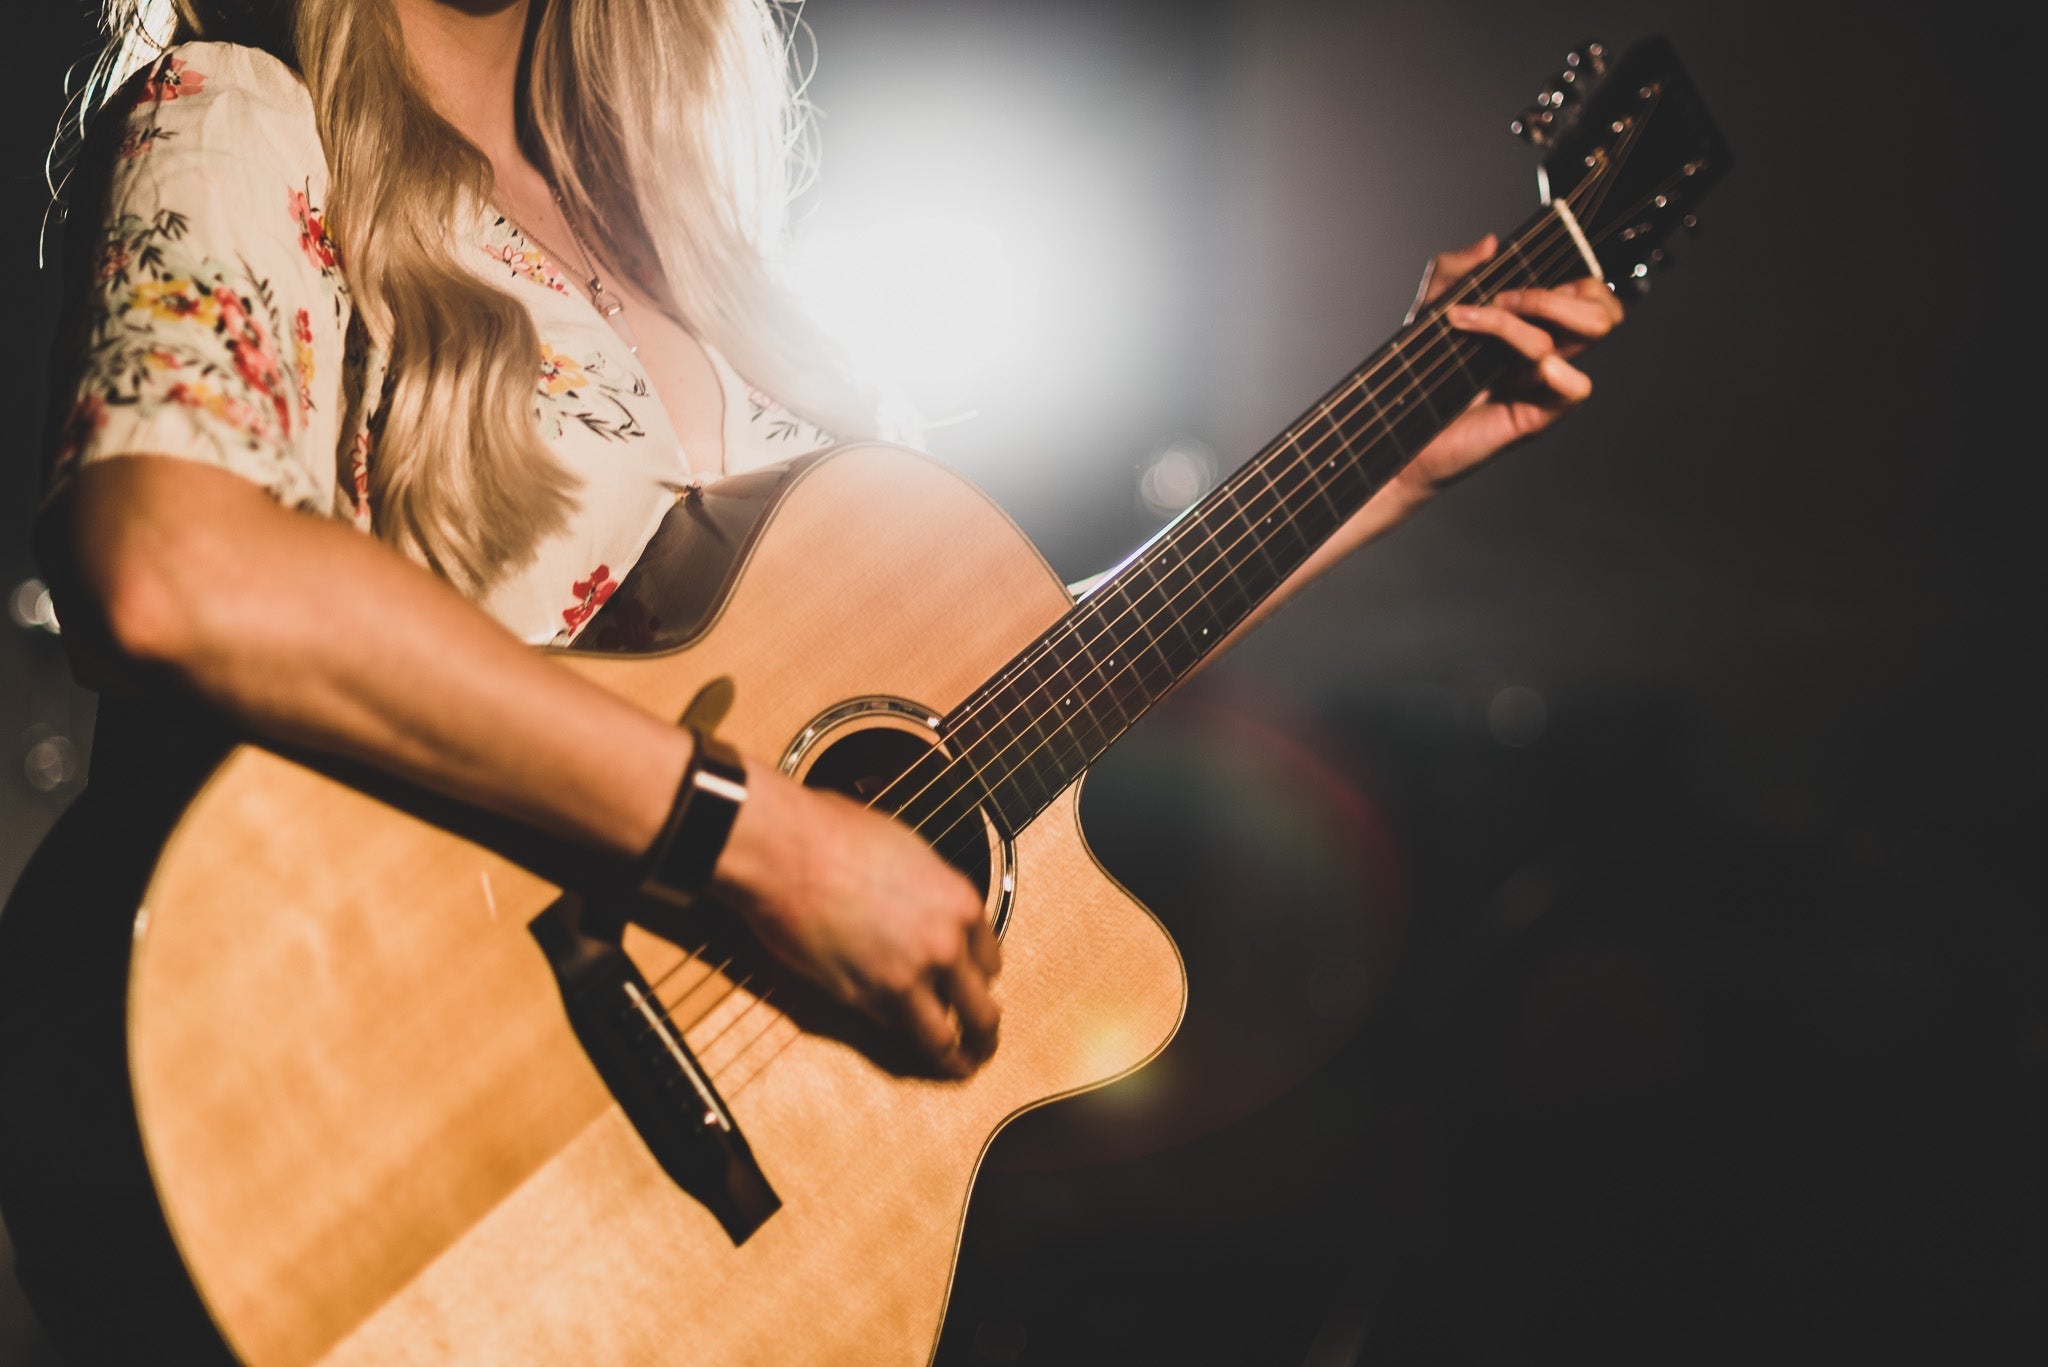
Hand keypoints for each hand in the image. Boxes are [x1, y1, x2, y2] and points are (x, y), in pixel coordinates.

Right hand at [712, 762, 1000, 1076]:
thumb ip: (932, 892)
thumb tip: (931, 910)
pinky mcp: (861, 999)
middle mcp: (944, 948)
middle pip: (982, 1012)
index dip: (981, 978)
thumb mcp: (909, 853)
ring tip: (956, 1069)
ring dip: (952, 1059)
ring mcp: (905, 980)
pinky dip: (897, 1032)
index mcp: (961, 905)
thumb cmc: (837, 834)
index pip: (991, 962)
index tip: (975, 987)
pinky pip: (892, 1028)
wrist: (787, 850)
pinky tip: (898, 1034)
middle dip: (984, 1036)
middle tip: (981, 1048)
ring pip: (942, 1039)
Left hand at [1392, 233, 1623, 499]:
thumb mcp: (1428, 310)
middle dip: (1554, 294)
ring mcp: (1544, 383)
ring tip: (1481, 322)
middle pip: (1603, 309)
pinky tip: (1519, 368)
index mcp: (1534, 326)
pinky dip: (1556, 369)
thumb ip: (1452, 271)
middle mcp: (1547, 352)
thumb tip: (1490, 244)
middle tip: (1502, 299)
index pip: (1587, 291)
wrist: (1397, 428)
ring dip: (1537, 317)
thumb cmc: (1420, 377)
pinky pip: (1575, 387)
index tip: (1511, 278)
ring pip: (1589, 334)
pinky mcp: (1536, 415)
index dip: (1567, 274)